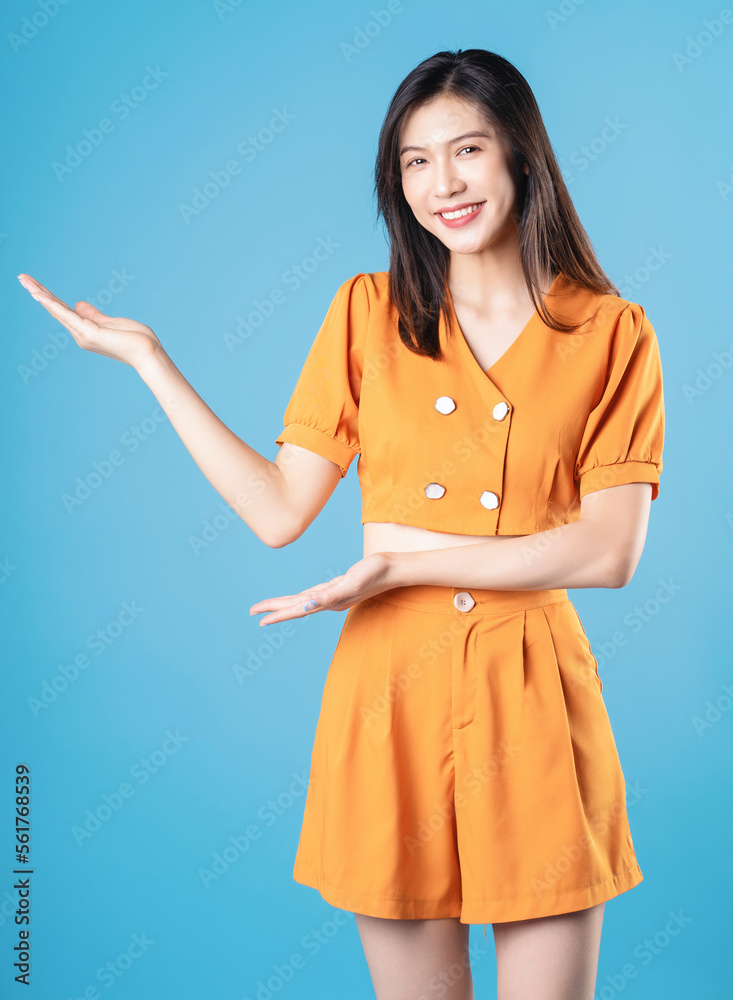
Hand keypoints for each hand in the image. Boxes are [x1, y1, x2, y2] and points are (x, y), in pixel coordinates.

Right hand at [17, 272, 161, 369]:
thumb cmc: (135, 340)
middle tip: (21, 277)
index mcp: (85, 330)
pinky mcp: (89, 333)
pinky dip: (52, 305)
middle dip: (38, 292)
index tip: (34, 284)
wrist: (148, 353)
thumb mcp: (111, 322)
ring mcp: (83, 335)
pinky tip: (39, 295)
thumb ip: (94, 315)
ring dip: (39, 294)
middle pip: (55, 309)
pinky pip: (67, 315)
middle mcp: (80, 334)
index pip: (63, 310)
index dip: (48, 297)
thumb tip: (78, 305)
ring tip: (24, 280)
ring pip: (57, 310)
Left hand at [249, 552, 397, 625]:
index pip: (297, 609)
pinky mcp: (338, 587)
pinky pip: (314, 595)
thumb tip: (307, 606)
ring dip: (285, 604)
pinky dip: (302, 598)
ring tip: (268, 607)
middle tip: (252, 612)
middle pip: (295, 606)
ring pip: (302, 601)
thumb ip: (330, 596)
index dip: (278, 614)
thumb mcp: (351, 583)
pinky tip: (299, 599)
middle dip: (274, 609)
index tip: (259, 620)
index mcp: (328, 601)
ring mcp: (334, 595)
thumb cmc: (375, 574)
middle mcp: (328, 601)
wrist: (393, 568)